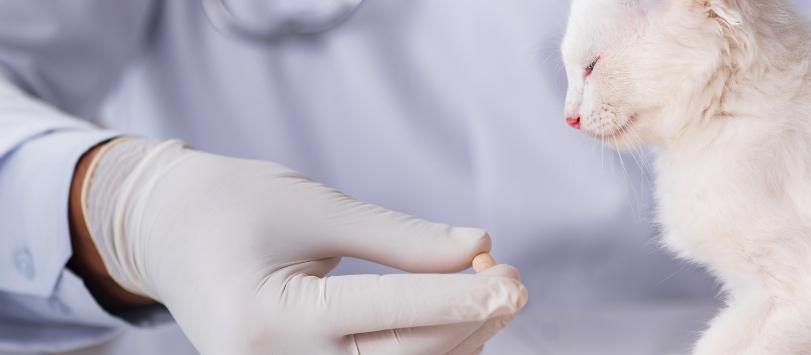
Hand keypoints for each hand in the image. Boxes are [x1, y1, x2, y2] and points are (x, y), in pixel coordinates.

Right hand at [74, 138, 526, 354]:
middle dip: (468, 321)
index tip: (513, 279)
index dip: (460, 296)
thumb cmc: (234, 205)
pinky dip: (420, 352)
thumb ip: (399, 237)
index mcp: (271, 315)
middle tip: (514, 282)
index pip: (389, 313)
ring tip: (488, 296)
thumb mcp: (317, 208)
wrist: (165, 234)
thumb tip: (478, 249)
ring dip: (453, 342)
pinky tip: (453, 322)